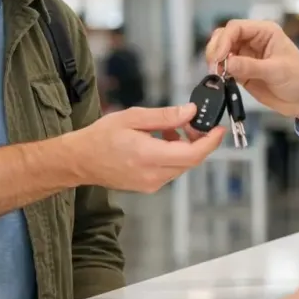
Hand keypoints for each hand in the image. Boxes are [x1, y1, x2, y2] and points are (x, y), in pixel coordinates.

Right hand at [69, 104, 224, 192]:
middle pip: (190, 161)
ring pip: (181, 166)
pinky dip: (173, 155)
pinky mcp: (148, 186)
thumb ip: (165, 117)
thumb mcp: (133, 117)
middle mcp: (153, 175)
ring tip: (171, 128)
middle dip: (198, 141)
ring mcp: (151, 184)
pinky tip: (161, 141)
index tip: (218, 129)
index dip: (210, 142)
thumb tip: (190, 112)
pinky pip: (170, 171)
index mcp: (148, 156)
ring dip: (184, 147)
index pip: (192, 155)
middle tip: (193, 122)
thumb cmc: (101, 137)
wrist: (80, 160)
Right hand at [205, 19, 298, 123]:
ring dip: (216, 61)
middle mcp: (254, 41)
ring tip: (217, 73)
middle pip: (225, 36)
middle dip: (216, 49)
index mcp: (265, 32)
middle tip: (214, 65)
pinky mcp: (242, 71)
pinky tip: (220, 79)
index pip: (236, 28)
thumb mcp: (276, 71)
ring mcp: (246, 56)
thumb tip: (227, 63)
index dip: (224, 40)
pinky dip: (219, 72)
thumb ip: (250, 67)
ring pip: (222, 51)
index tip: (219, 56)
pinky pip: (225, 67)